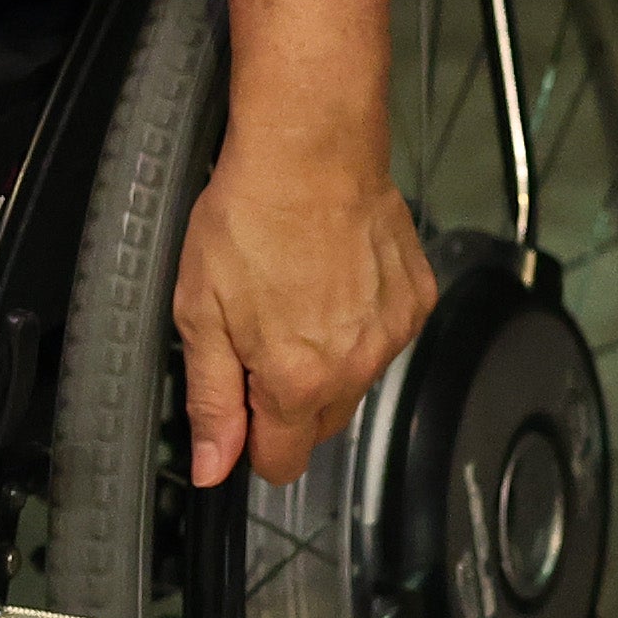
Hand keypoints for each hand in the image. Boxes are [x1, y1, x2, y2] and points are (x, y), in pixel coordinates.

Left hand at [172, 129, 436, 489]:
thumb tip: (213, 467)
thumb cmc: (249, 218)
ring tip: (295, 295)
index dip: (252, 441)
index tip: (240, 404)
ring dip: (326, 359)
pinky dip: (358, 321)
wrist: (312, 150)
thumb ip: (212, 399)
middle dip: (287, 399)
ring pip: (354, 380)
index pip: (282, 462)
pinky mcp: (416, 300)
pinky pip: (383, 337)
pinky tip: (331, 277)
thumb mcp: (201, 313)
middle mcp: (356, 368)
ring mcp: (393, 334)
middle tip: (259, 334)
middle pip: (319, 425)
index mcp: (299, 382)